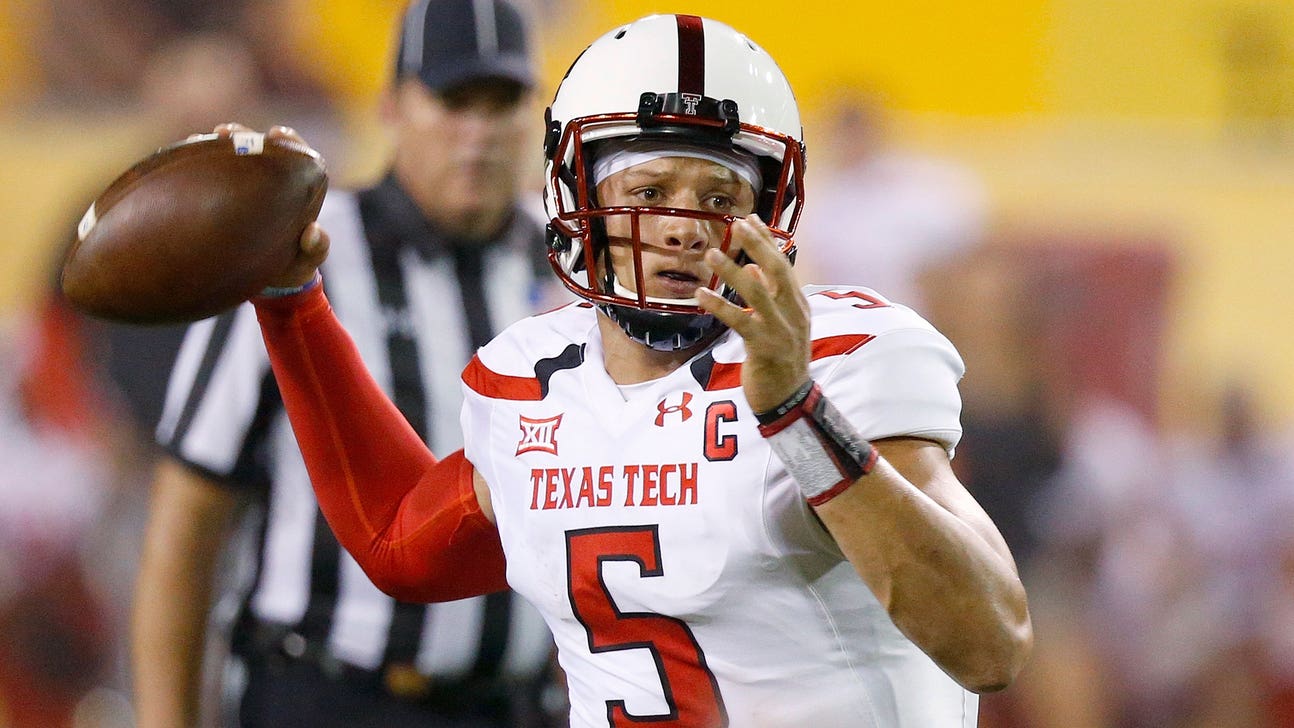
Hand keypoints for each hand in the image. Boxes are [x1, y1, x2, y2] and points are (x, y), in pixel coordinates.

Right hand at [207, 122, 329, 288]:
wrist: (264, 283)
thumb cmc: (293, 266)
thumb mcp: (306, 262)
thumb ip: (317, 249)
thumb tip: (313, 232)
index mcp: (296, 187)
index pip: (295, 153)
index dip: (286, 140)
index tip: (276, 133)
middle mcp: (267, 180)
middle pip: (256, 148)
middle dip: (242, 135)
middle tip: (226, 132)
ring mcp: (240, 187)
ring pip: (227, 158)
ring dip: (214, 146)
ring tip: (197, 141)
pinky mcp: (217, 196)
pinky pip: (205, 177)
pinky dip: (195, 166)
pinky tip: (181, 161)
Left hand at [696, 215, 809, 412]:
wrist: (789, 400)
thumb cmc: (781, 362)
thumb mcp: (781, 325)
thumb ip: (770, 296)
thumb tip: (755, 268)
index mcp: (799, 306)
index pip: (783, 265)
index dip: (767, 241)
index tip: (751, 219)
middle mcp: (794, 313)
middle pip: (776, 270)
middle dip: (756, 244)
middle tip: (736, 224)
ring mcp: (781, 330)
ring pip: (757, 291)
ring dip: (733, 270)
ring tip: (711, 253)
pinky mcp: (764, 347)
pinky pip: (740, 321)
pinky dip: (720, 305)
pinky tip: (702, 294)